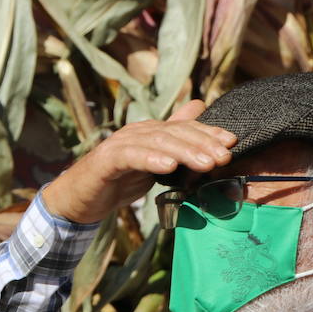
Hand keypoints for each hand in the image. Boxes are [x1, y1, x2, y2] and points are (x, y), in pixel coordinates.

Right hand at [41, 100, 236, 224]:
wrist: (81, 199)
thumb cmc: (118, 181)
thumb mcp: (153, 164)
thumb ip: (174, 143)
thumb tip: (199, 112)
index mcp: (151, 133)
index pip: (184, 128)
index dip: (208, 133)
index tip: (232, 143)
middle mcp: (138, 132)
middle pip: (175, 133)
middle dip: (202, 143)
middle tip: (224, 157)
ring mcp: (121, 144)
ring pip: (158, 142)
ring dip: (185, 152)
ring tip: (206, 164)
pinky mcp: (107, 160)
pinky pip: (132, 156)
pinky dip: (151, 159)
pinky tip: (168, 166)